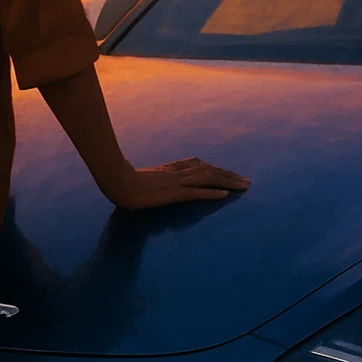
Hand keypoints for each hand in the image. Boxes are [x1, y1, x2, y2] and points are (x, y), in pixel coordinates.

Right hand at [106, 157, 250, 209]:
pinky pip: (195, 192)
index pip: (199, 166)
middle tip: (247, 182)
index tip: (230, 175)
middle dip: (229, 175)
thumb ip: (153, 183)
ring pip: (207, 179)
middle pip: (209, 170)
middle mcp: (176, 172)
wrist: (114, 181)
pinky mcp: (172, 193)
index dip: (217, 170)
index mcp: (170, 169)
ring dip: (228, 182)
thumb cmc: (122, 182)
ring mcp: (175, 182)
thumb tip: (156, 189)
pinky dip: (211, 193)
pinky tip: (225, 195)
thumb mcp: (142, 181)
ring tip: (245, 187)